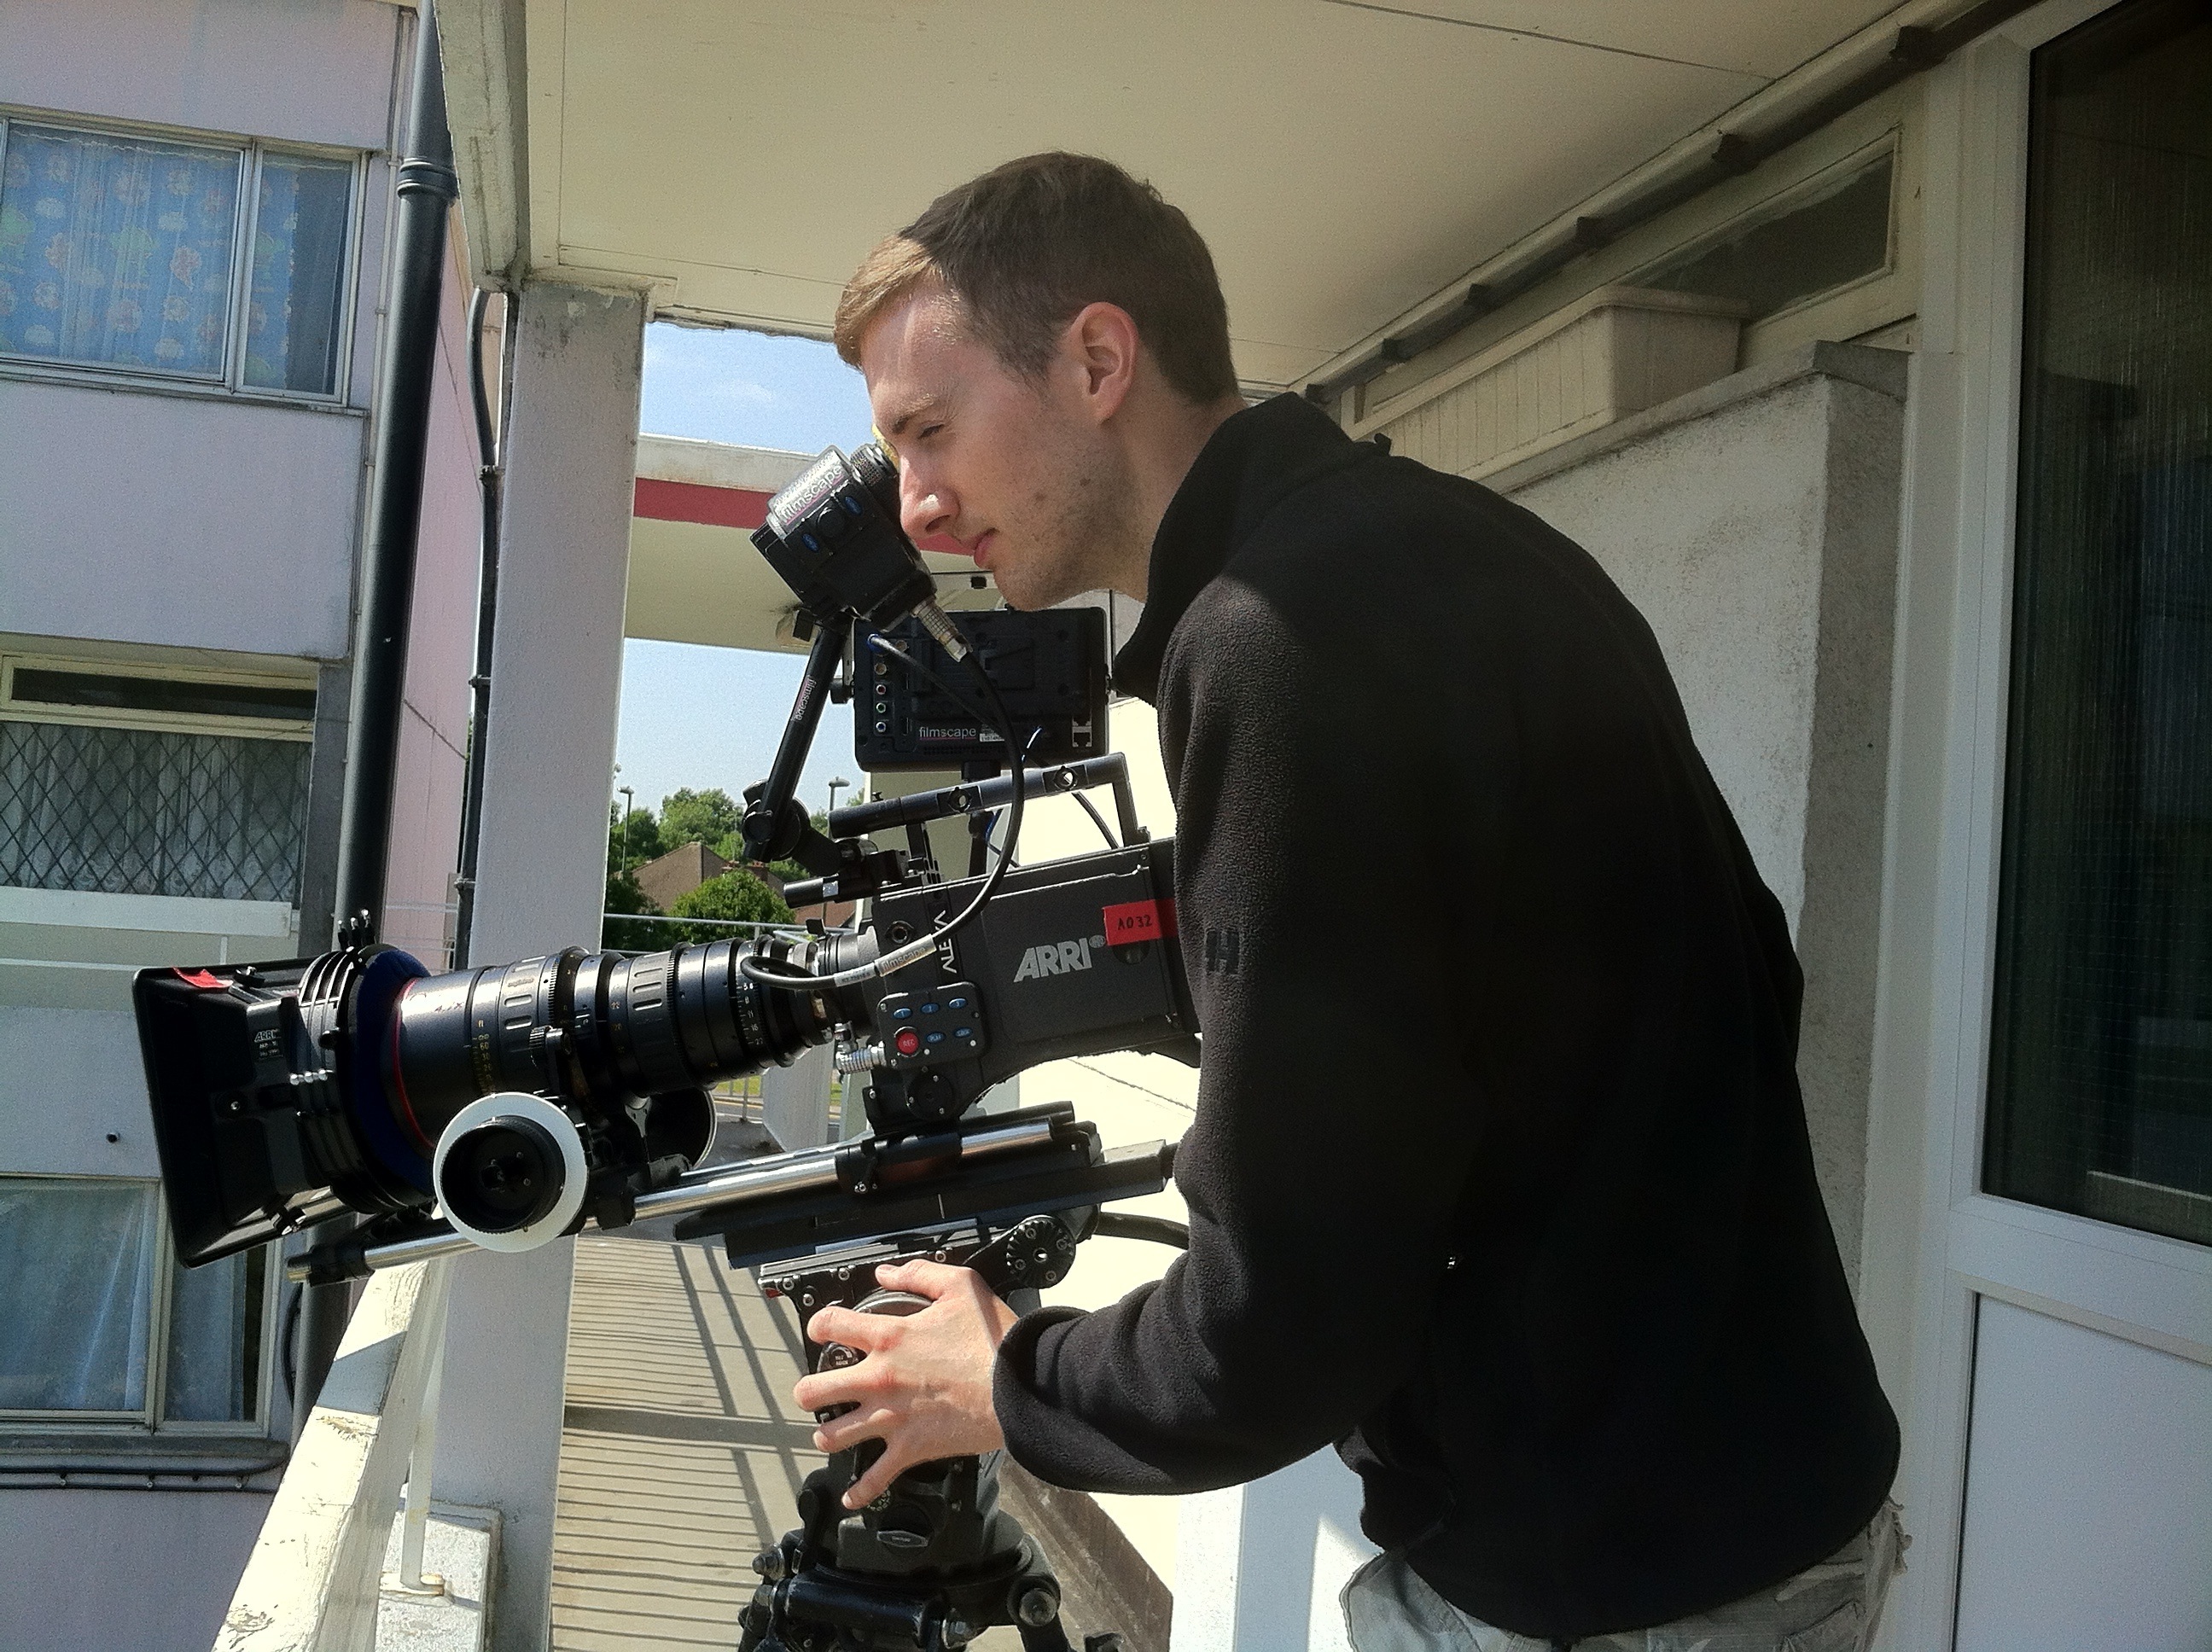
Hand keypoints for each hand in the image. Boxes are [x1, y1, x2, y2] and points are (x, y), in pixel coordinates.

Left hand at [791, 1258, 1019, 1508]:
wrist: (1019, 1386)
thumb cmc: (994, 1339)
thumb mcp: (961, 1286)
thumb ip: (920, 1274)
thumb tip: (887, 1274)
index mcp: (889, 1336)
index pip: (830, 1325)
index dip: (818, 1325)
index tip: (819, 1330)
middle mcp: (880, 1379)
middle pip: (814, 1390)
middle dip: (809, 1391)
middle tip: (815, 1391)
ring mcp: (891, 1418)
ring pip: (833, 1435)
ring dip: (828, 1435)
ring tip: (832, 1433)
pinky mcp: (910, 1448)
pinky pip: (875, 1479)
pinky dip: (861, 1491)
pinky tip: (852, 1495)